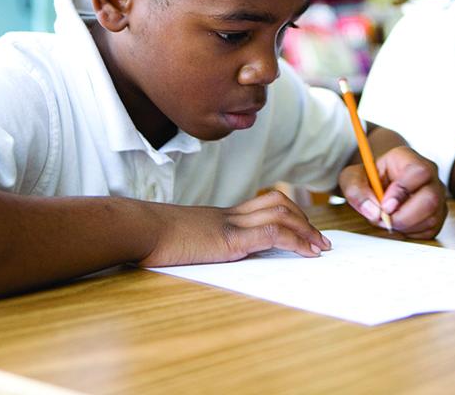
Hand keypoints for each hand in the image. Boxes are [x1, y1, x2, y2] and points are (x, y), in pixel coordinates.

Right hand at [136, 191, 331, 267]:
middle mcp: (229, 215)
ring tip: (319, 247)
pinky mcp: (228, 239)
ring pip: (280, 213)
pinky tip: (306, 252)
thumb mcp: (178, 239)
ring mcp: (230, 224)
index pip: (262, 204)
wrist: (136, 228)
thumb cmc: (148, 238)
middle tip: (319, 239)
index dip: (287, 212)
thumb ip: (195, 242)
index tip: (302, 229)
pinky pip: (271, 234)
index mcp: (219, 216)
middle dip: (303, 219)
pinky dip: (295, 241)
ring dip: (305, 230)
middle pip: (277, 202)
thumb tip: (198, 252)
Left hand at [339, 146, 446, 238]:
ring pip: (431, 218)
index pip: (418, 172)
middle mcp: (429, 175)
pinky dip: (410, 233)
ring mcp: (437, 195)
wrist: (379, 184)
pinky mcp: (438, 214)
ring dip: (405, 227)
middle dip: (404, 216)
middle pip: (431, 199)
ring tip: (387, 220)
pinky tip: (398, 224)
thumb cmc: (368, 178)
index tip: (384, 205)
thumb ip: (356, 190)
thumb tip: (373, 211)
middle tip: (384, 219)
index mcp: (409, 159)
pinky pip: (430, 230)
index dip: (401, 192)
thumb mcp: (352, 178)